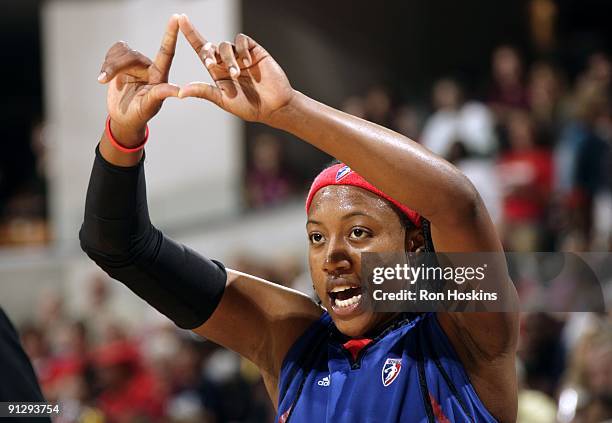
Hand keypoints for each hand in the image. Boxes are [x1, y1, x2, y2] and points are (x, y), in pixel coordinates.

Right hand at [98, 14, 180, 145]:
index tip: (176, 18)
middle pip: (132, 54)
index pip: (166, 52)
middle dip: (116, 65)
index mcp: (160, 76)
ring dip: (109, 65)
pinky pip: (114, 51)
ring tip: (104, 80)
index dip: (171, 35)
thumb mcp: (149, 106)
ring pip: (121, 51)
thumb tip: (180, 91)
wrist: (123, 117)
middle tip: (103, 79)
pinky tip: (105, 75)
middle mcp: (150, 67)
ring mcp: (136, 64)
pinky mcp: (123, 62)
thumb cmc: (139, 114)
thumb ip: (161, 95)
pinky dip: (106, 63)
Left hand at [177, 14, 294, 124]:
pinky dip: (241, 49)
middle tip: (211, 64)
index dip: (190, 34)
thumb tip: (180, 92)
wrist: (274, 106)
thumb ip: (203, 92)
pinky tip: (247, 62)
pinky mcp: (254, 51)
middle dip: (208, 52)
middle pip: (210, 46)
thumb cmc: (249, 107)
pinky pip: (242, 40)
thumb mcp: (223, 100)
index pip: (201, 51)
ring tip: (237, 73)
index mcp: (217, 72)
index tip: (180, 19)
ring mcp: (241, 55)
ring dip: (228, 59)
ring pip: (226, 45)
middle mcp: (227, 62)